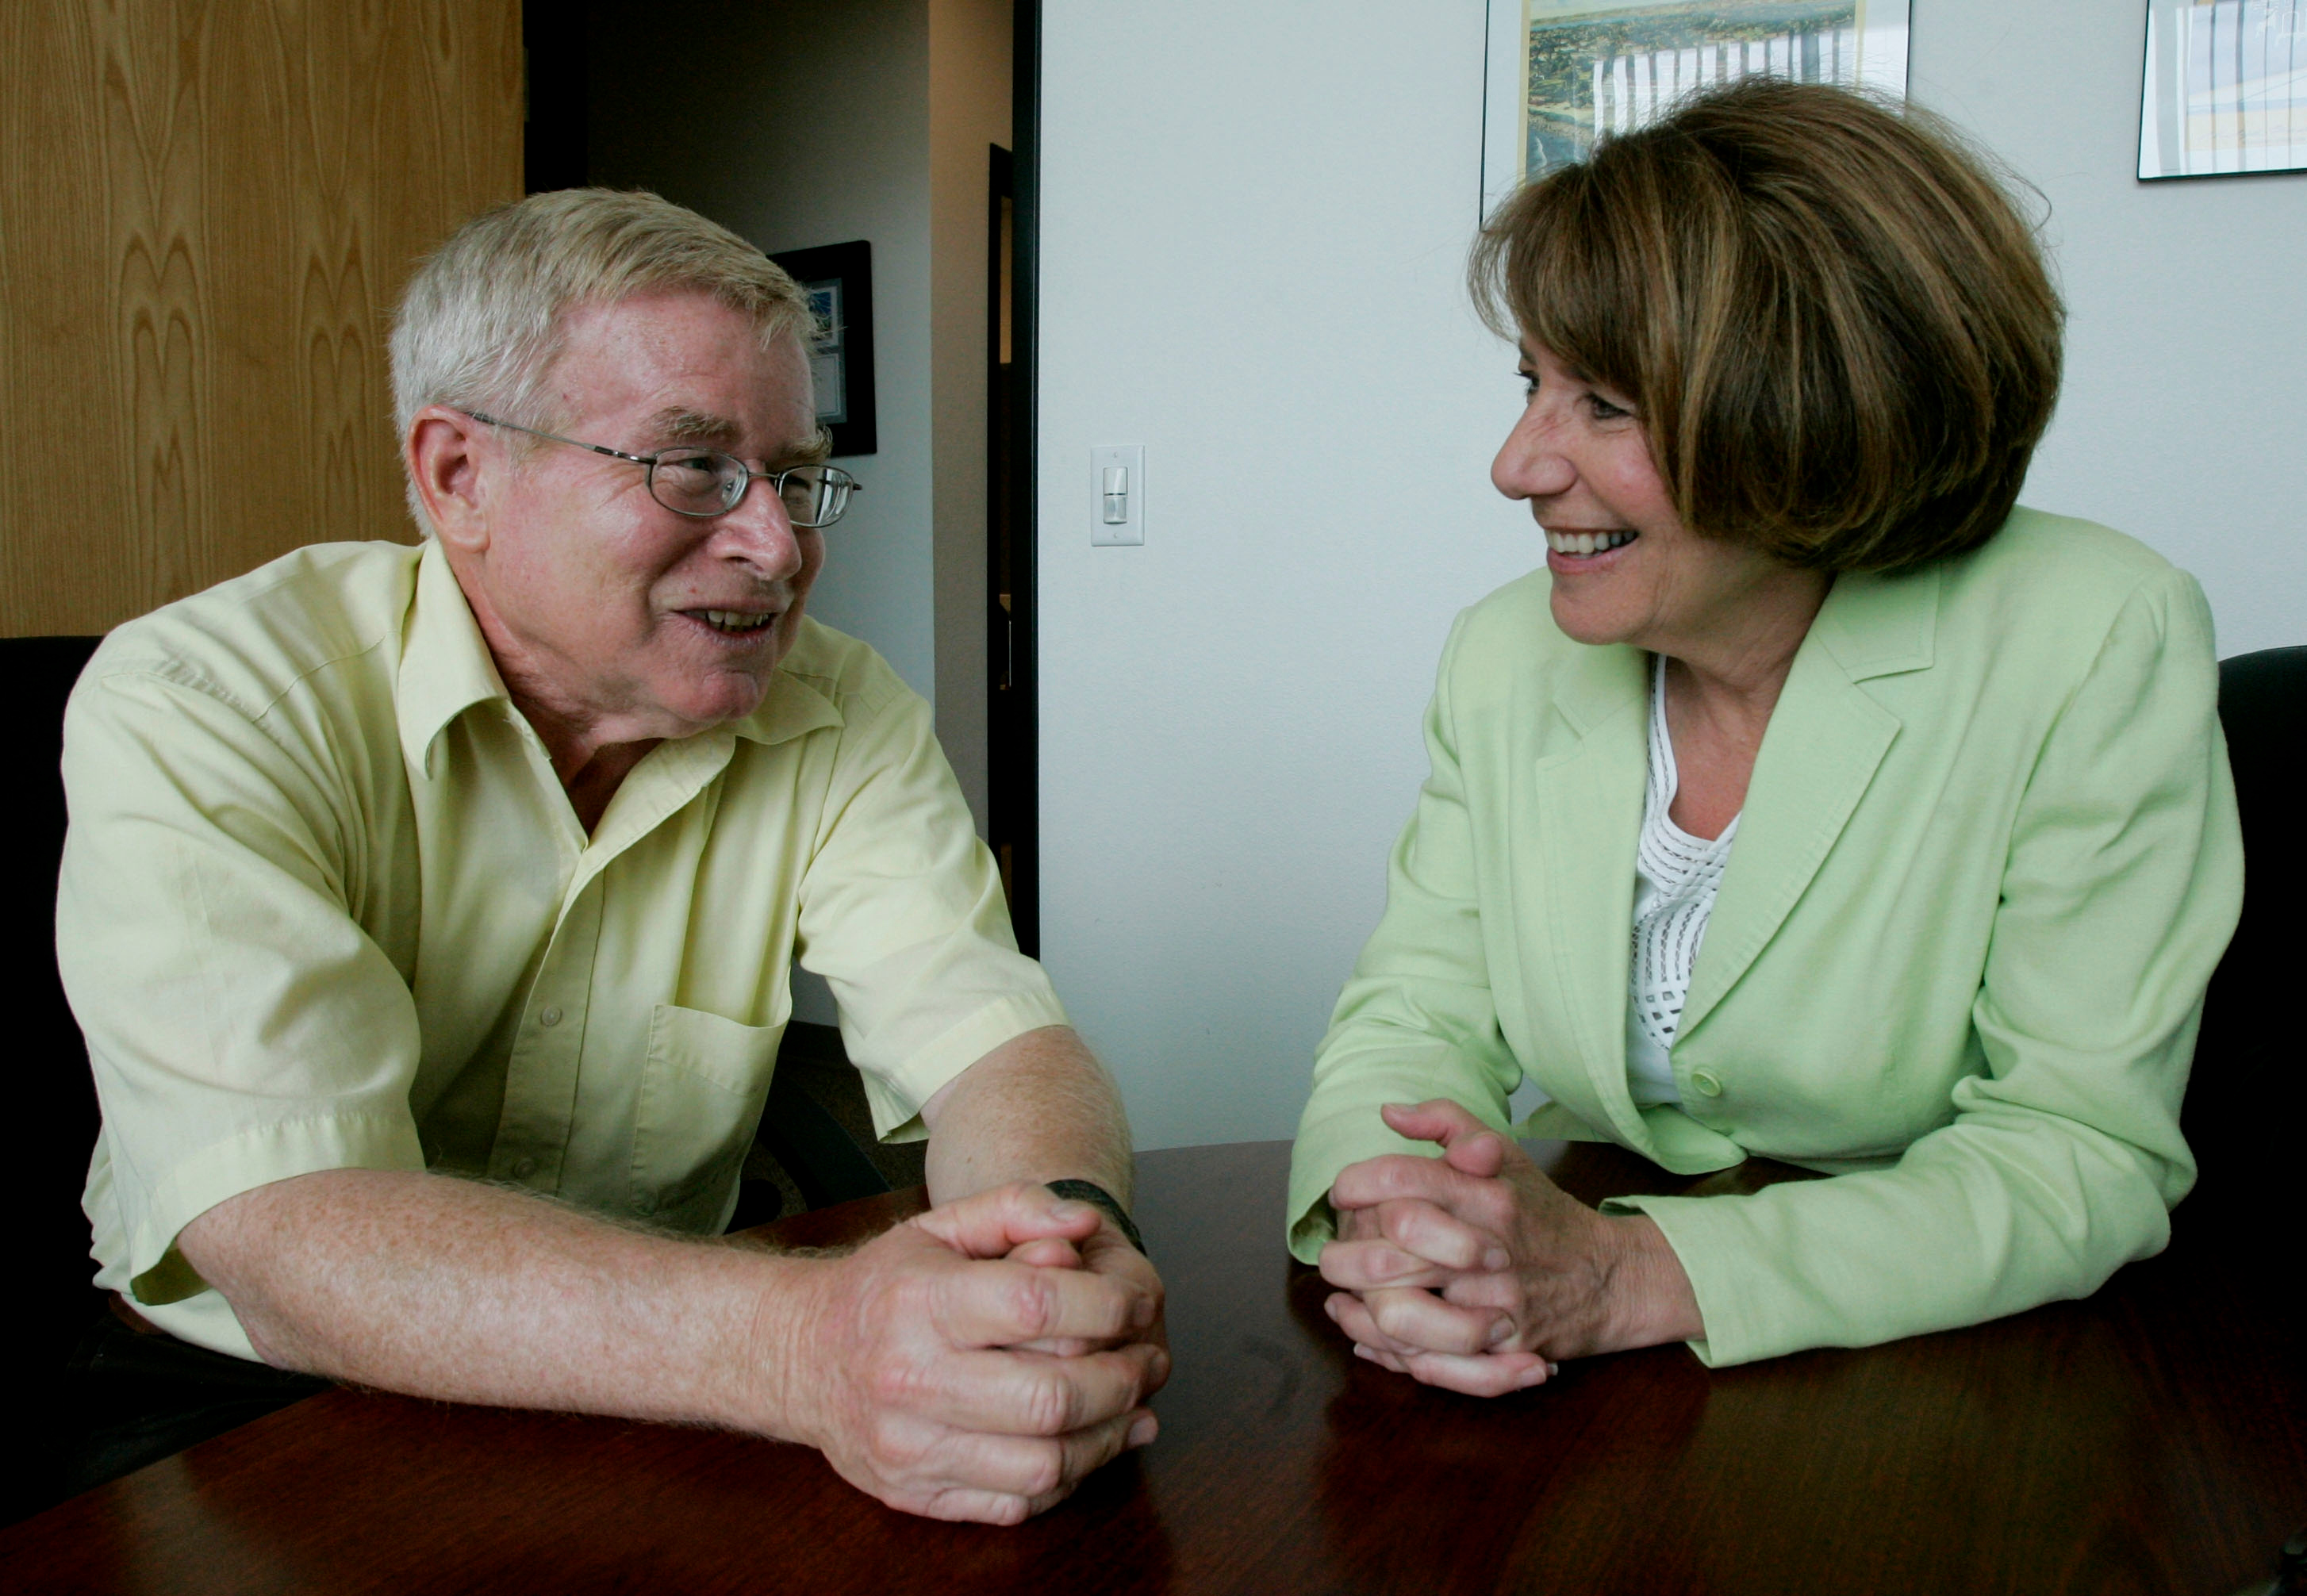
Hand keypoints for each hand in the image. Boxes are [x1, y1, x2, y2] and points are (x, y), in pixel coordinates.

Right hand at [771, 1183, 1168, 1524]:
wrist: (801, 1356)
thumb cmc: (885, 1286)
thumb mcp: (940, 1225)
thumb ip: (1017, 1207)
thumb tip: (1084, 1221)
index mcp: (919, 1301)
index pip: (1038, 1306)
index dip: (1109, 1307)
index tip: (1137, 1305)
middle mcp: (909, 1378)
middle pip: (1051, 1396)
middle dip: (1123, 1380)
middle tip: (1150, 1362)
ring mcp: (909, 1446)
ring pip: (1043, 1464)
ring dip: (1109, 1439)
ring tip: (1135, 1408)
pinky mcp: (915, 1493)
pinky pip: (1015, 1504)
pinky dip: (1067, 1479)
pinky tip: (1087, 1445)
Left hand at [1318, 1100, 1699, 1395]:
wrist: (1610, 1279)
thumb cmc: (1543, 1215)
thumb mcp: (1506, 1155)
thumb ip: (1449, 1121)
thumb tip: (1389, 1112)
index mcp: (1486, 1196)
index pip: (1403, 1181)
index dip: (1358, 1184)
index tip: (1342, 1191)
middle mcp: (1488, 1250)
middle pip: (1390, 1255)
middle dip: (1343, 1256)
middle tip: (1331, 1254)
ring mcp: (1495, 1306)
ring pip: (1399, 1317)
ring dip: (1358, 1311)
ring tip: (1341, 1297)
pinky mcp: (1501, 1352)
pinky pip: (1428, 1363)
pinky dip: (1387, 1354)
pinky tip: (1365, 1336)